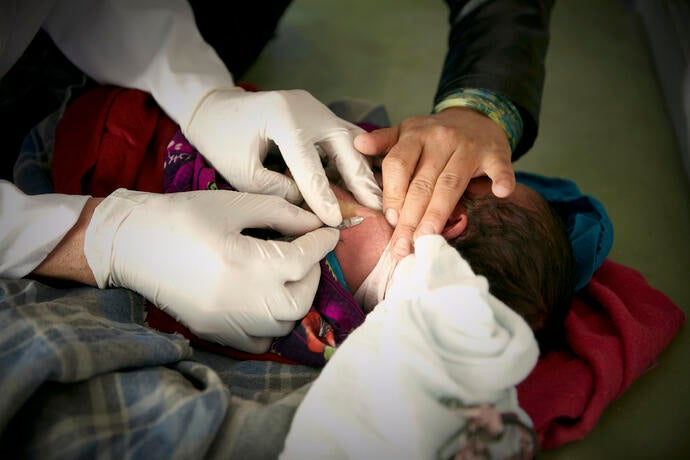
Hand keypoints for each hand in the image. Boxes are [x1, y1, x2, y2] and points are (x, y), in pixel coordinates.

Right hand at [84, 189, 338, 352]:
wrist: (130, 243)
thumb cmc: (181, 216)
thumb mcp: (234, 204)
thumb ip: (280, 214)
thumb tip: (313, 224)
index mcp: (245, 262)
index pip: (304, 259)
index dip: (322, 243)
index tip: (329, 233)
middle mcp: (240, 300)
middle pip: (301, 300)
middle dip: (313, 275)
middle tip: (307, 255)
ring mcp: (226, 323)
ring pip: (284, 324)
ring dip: (296, 299)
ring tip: (289, 276)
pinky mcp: (214, 333)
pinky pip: (260, 342)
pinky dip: (273, 325)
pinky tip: (266, 302)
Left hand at [184, 88, 381, 226]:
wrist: (213, 108)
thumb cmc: (221, 140)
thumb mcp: (241, 172)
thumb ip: (277, 189)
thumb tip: (308, 205)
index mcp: (283, 117)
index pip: (309, 164)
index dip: (323, 195)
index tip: (335, 220)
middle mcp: (306, 107)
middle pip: (343, 145)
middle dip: (360, 179)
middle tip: (377, 207)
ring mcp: (314, 106)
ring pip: (349, 139)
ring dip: (363, 168)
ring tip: (377, 197)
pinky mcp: (317, 112)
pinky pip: (342, 135)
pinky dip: (355, 157)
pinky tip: (364, 179)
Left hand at [354, 107, 515, 257]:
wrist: (475, 117)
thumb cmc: (435, 135)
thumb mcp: (406, 132)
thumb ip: (384, 142)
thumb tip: (358, 145)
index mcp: (415, 135)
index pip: (399, 166)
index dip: (394, 194)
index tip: (391, 222)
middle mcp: (440, 139)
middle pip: (422, 183)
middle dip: (411, 218)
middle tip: (403, 247)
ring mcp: (469, 146)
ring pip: (451, 184)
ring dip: (439, 213)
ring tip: (428, 239)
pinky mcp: (495, 153)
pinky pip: (499, 167)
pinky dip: (502, 179)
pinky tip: (500, 193)